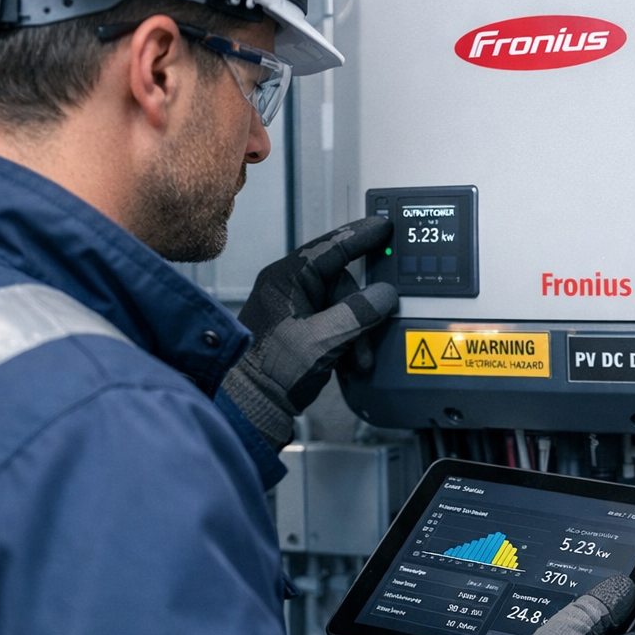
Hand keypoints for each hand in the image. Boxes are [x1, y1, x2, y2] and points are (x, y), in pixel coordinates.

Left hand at [221, 216, 398, 448]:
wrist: (250, 407)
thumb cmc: (269, 371)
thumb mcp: (322, 340)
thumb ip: (357, 313)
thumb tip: (384, 296)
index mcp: (286, 278)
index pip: (331, 246)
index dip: (361, 236)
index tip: (384, 226)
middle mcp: (289, 288)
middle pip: (343, 284)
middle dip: (361, 313)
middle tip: (368, 337)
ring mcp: (293, 309)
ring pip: (342, 307)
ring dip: (356, 333)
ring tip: (356, 358)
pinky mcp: (299, 331)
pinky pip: (334, 324)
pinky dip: (346, 342)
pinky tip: (347, 360)